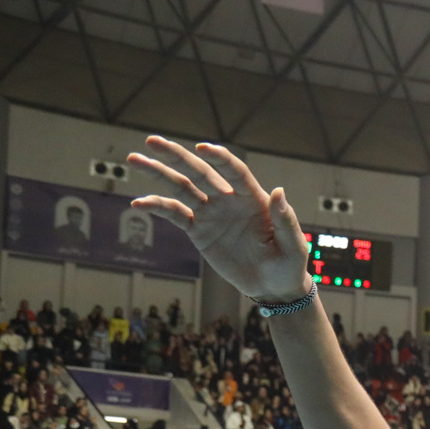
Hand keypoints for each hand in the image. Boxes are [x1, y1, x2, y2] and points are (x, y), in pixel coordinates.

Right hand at [126, 137, 310, 300]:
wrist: (272, 287)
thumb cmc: (289, 265)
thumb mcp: (294, 247)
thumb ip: (286, 221)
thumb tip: (278, 192)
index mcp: (254, 199)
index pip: (235, 172)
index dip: (220, 159)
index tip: (203, 148)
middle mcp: (229, 200)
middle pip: (200, 173)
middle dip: (176, 156)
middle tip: (151, 141)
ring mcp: (211, 214)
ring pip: (181, 188)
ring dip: (158, 174)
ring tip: (135, 160)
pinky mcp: (199, 231)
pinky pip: (175, 214)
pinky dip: (157, 207)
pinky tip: (139, 203)